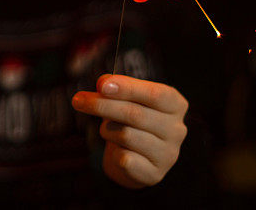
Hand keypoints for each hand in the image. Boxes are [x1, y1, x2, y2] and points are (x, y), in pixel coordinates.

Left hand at [71, 74, 187, 188]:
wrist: (135, 155)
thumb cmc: (130, 118)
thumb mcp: (125, 98)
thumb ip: (115, 87)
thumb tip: (103, 83)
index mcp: (176, 104)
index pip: (155, 93)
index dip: (128, 88)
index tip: (102, 85)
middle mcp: (177, 129)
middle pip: (135, 114)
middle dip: (102, 105)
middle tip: (78, 100)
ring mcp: (169, 154)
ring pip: (126, 135)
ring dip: (107, 129)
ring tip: (106, 129)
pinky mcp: (155, 174)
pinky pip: (124, 159)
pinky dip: (113, 152)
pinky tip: (117, 150)